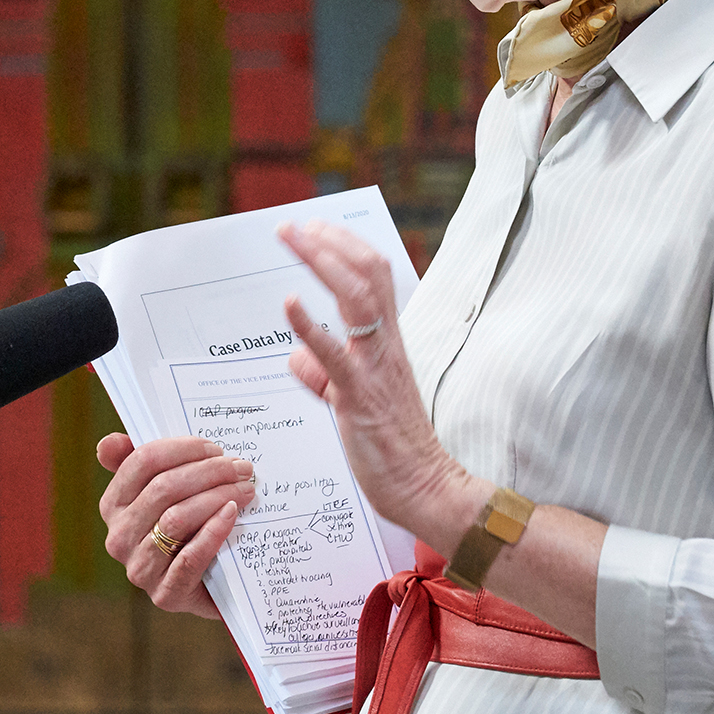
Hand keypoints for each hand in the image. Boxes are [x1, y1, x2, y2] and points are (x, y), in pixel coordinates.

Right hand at [97, 433, 257, 619]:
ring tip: (245, 489)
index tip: (215, 448)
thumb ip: (142, 463)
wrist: (213, 586)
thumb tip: (109, 443)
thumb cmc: (189, 528)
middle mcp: (119, 538)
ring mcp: (140, 569)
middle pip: (163, 489)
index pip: (141, 463)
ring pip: (176, 519)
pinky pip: (190, 558)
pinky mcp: (165, 595)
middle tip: (241, 468)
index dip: (182, 449)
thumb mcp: (166, 494)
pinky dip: (213, 532)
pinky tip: (232, 515)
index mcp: (113, 505)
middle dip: (208, 472)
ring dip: (216, 497)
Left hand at [278, 220, 473, 540]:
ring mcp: (375, 368)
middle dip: (330, 243)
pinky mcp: (360, 397)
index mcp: (388, 343)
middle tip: (294, 225)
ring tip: (294, 239)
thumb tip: (296, 359)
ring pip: (358, 298)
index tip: (315, 228)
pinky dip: (311, 325)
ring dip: (323, 262)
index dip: (346, 247)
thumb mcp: (350, 400)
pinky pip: (336, 354)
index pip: (375, 277)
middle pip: (367, 274)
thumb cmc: (391, 447)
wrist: (424, 487)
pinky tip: (289, 302)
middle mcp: (386, 347)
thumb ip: (324, 375)